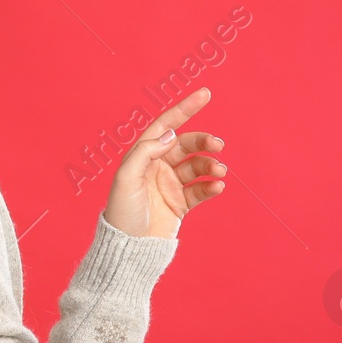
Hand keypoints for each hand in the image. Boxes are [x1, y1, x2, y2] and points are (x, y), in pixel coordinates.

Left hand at [102, 87, 227, 238]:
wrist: (128, 248)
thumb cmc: (121, 212)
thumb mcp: (126, 178)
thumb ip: (145, 152)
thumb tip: (170, 134)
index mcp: (142, 155)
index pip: (166, 125)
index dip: (184, 109)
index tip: (205, 94)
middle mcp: (157, 166)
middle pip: (187, 145)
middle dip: (204, 142)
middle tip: (218, 145)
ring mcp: (170, 184)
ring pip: (197, 166)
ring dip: (211, 165)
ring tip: (220, 170)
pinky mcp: (181, 203)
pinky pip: (201, 189)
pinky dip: (212, 185)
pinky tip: (218, 186)